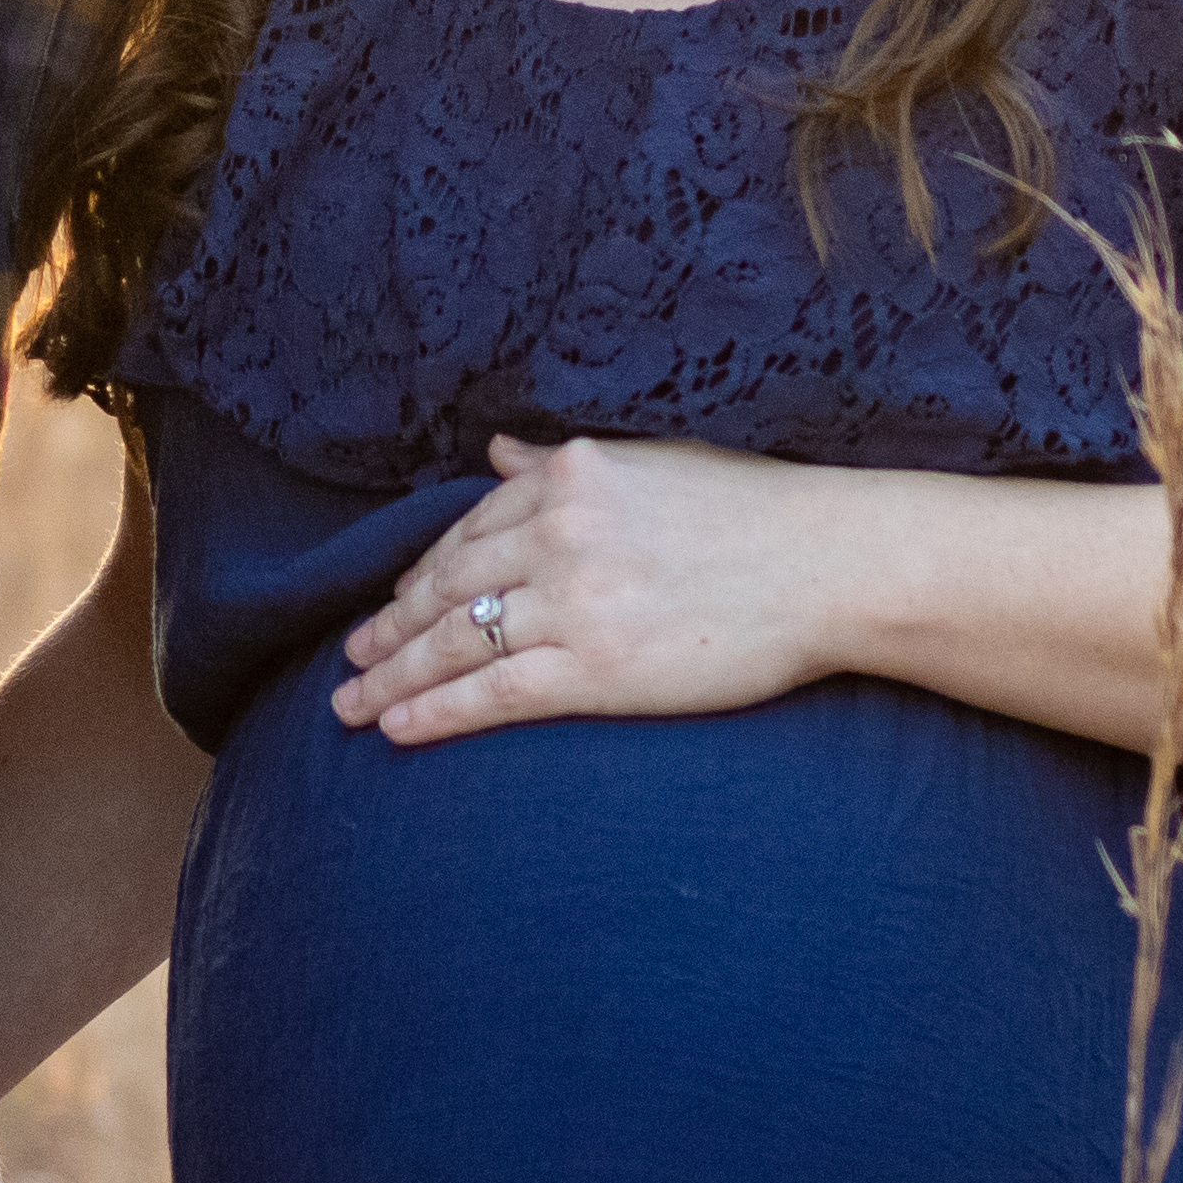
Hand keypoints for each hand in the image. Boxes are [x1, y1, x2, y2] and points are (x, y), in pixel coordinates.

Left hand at [336, 432, 833, 743]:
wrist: (830, 565)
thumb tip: (496, 454)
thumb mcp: (652, 464)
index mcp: (571, 475)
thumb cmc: (757, 513)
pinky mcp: (597, 667)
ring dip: (392, 677)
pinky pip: (492, 694)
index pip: (469, 531)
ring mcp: (575, 600)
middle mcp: (560, 531)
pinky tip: (397, 728)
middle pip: (448, 587)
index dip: (422, 575)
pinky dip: (435, 712)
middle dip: (390, 629)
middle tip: (351, 658)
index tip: (393, 603)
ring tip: (353, 704)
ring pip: (456, 643)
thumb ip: (565, 464)